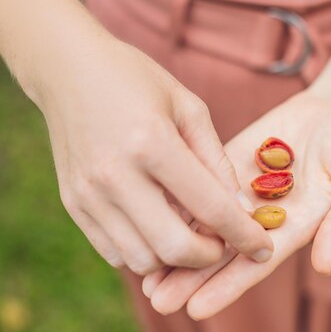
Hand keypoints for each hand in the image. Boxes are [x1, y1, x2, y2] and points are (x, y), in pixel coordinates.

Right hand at [40, 39, 272, 274]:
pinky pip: (115, 254)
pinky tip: (159, 230)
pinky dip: (145, 253)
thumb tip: (239, 209)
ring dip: (176, 258)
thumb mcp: (189, 108)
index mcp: (153, 143)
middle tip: (222, 243)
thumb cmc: (137, 82)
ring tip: (189, 233)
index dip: (244, 235)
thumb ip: (216, 161)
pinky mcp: (72, 205)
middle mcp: (116, 175)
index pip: (210, 207)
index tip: (263, 249)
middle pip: (175, 248)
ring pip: (143, 261)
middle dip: (210, 257)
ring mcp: (89, 195)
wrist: (67, 70)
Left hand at [144, 91, 330, 317]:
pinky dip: (175, 203)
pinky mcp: (227, 162)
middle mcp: (264, 216)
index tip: (196, 310)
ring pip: (204, 223)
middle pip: (223, 252)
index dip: (229, 286)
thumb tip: (323, 267)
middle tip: (155, 302)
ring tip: (142, 275)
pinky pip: (198, 183)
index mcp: (295, 228)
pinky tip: (146, 217)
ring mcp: (243, 190)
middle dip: (191, 278)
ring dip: (175, 247)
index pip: (257, 262)